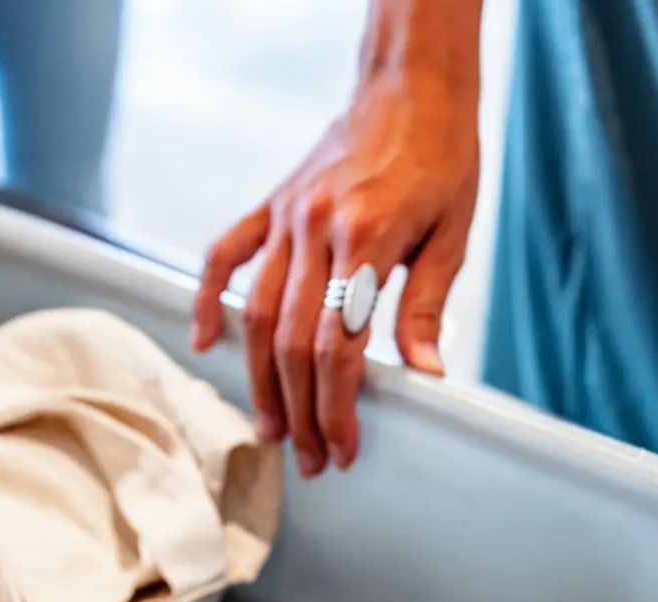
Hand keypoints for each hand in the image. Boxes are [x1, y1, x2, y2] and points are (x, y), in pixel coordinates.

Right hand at [190, 42, 479, 477]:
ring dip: (260, 380)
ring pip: (257, 314)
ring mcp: (285, 215)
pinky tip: (205, 342)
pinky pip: (225, 257)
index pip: (339, 347)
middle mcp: (315, 227)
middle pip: (293, 343)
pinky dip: (210, 300)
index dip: (336, 408)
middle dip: (301, 411)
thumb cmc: (441, 157)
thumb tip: (424, 376)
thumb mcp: (452, 235)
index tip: (342, 448)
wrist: (413, 87)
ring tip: (271, 428)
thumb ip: (427, 307)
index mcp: (366, 238)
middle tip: (310, 458)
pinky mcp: (272, 204)